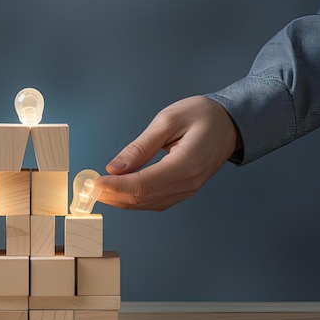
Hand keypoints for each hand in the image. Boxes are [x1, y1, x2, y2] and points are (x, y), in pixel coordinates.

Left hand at [96, 96, 240, 210]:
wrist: (230, 123)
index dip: (116, 186)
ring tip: (99, 191)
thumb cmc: (202, 115)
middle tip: (89, 188)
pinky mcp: (184, 190)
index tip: (95, 182)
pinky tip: (118, 193)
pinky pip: (155, 201)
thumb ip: (140, 147)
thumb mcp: (167, 120)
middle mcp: (188, 183)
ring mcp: (188, 190)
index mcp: (186, 164)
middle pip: (143, 198)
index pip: (143, 184)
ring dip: (121, 200)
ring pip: (147, 204)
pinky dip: (134, 200)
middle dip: (113, 195)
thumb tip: (115, 168)